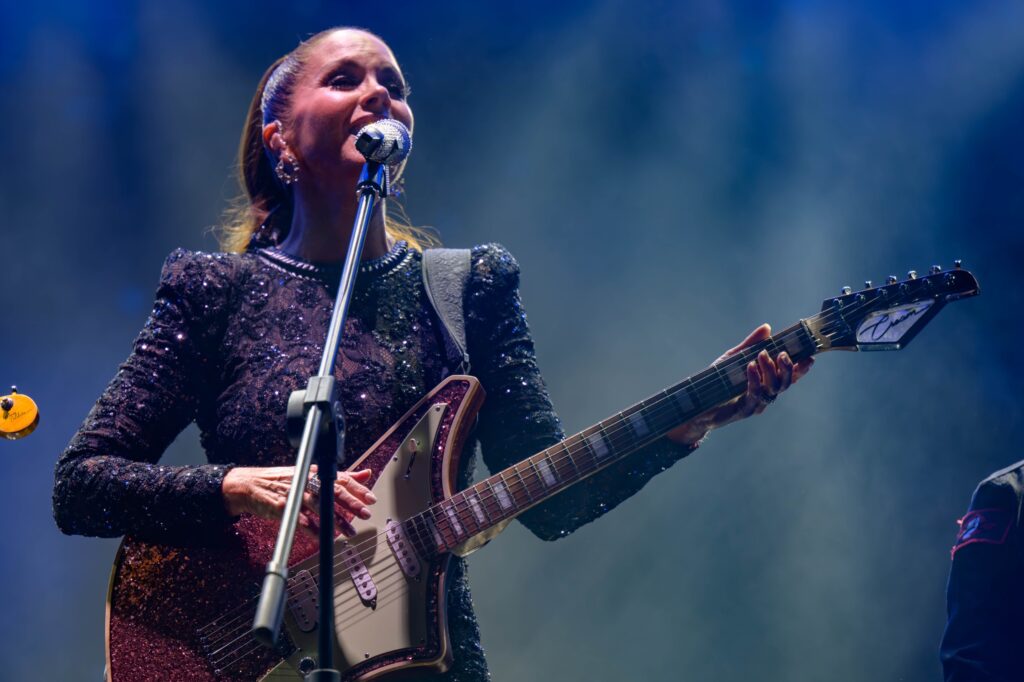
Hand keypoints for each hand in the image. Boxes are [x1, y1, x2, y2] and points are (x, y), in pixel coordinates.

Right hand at [222, 465, 376, 537]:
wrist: (250, 485)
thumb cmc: (283, 480)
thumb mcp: (311, 473)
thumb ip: (339, 476)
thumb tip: (365, 474)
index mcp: (315, 472)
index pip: (340, 478)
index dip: (357, 488)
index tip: (371, 499)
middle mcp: (306, 481)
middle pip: (332, 491)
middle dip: (350, 503)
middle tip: (365, 514)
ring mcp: (294, 494)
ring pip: (319, 507)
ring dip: (335, 520)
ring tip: (349, 532)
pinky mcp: (282, 507)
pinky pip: (301, 521)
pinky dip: (314, 530)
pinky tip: (324, 538)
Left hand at [667, 323, 813, 445]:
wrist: (697, 404)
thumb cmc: (717, 381)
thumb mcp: (733, 358)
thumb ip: (750, 345)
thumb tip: (767, 328)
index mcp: (766, 382)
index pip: (789, 376)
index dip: (801, 368)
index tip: (808, 357)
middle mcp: (765, 394)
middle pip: (785, 384)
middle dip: (787, 368)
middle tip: (781, 354)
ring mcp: (756, 404)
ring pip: (772, 390)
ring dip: (770, 371)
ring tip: (762, 355)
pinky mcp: (743, 410)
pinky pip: (754, 395)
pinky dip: (754, 380)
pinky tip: (750, 367)